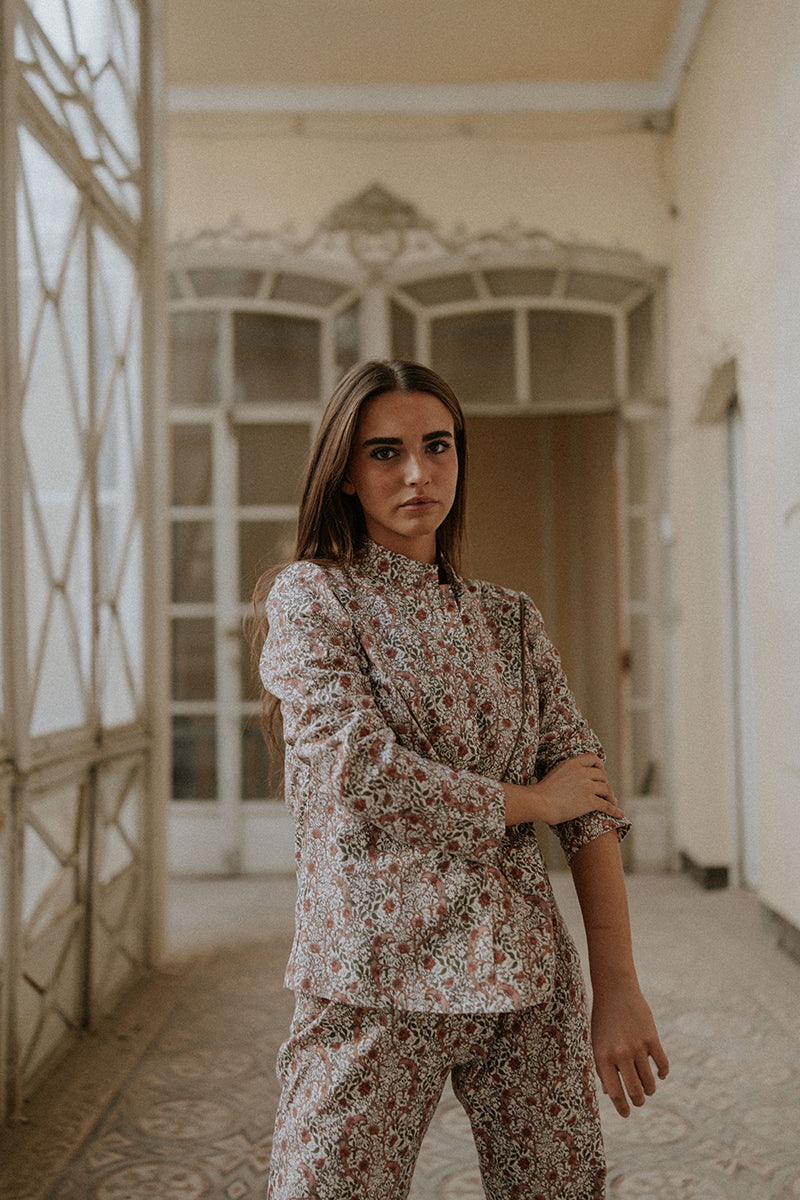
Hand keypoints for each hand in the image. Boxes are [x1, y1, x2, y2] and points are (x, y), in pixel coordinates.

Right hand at [535, 753, 624, 825]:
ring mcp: (587, 787)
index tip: (600, 771)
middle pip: (602, 775)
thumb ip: (567, 771)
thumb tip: (571, 776)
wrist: (540, 802)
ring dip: (611, 796)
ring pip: (607, 789)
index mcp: (573, 763)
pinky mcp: (590, 801)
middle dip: (605, 782)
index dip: (599, 765)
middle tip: (605, 790)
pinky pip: (607, 805)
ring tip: (612, 802)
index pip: (593, 758)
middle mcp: (583, 772)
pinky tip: (620, 814)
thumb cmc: (542, 791)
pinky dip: (615, 810)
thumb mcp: (556, 773)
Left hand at [591, 982, 668, 1117]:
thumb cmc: (603, 1019)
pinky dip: (662, 1073)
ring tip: (647, 1089)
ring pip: (649, 1082)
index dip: (622, 1107)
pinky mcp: (652, 1039)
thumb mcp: (596, 1043)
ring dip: (649, 1089)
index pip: (614, 1093)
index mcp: (603, 1057)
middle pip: (634, 1091)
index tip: (626, 1114)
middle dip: (638, 1101)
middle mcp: (620, 1055)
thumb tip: (610, 1093)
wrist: (615, 991)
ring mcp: (637, 1047)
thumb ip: (602, 1067)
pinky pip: (662, 1065)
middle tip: (639, 1102)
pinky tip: (660, 1074)